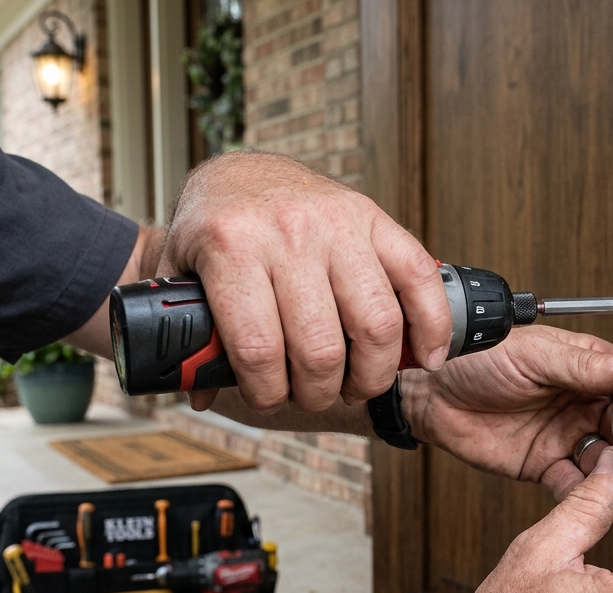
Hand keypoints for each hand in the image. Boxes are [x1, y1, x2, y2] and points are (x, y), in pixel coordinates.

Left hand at [162, 150, 452, 412]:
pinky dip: (431, 324)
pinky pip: (417, 276)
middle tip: (313, 395)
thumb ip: (185, 331)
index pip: (259, 348)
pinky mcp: (374, 217)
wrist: (243, 174)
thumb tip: (202, 390)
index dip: (267, 392)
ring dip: (371, 374)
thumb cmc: (214, 231)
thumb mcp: (181, 275)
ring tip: (357, 384)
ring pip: (375, 323)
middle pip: (321, 347)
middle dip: (319, 391)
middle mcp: (288, 232)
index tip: (269, 398)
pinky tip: (426, 356)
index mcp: (231, 246)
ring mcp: (337, 223)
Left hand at [400, 324, 612, 512]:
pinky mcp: (544, 465)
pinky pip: (573, 485)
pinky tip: (600, 503)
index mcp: (586, 368)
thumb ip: (584, 365)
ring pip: (605, 462)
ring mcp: (564, 436)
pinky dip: (588, 496)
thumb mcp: (534, 354)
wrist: (431, 392)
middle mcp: (581, 403)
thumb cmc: (477, 357)